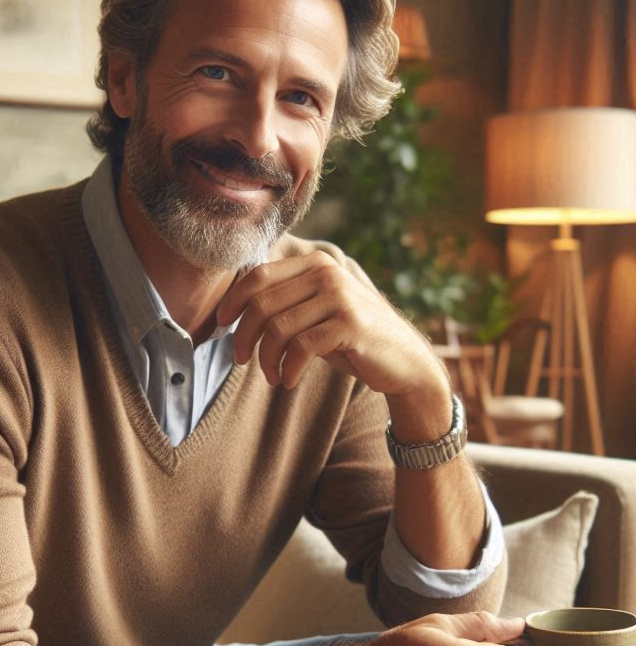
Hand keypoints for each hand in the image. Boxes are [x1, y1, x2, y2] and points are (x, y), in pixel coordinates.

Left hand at [216, 251, 447, 398]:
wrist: (404, 362)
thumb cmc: (352, 340)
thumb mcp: (317, 314)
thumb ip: (286, 303)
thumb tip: (233, 309)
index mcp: (316, 263)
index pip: (258, 275)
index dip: (232, 300)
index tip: (220, 325)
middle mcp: (327, 273)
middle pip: (262, 303)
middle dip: (243, 337)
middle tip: (240, 361)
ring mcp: (340, 297)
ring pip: (277, 328)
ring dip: (266, 359)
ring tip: (270, 376)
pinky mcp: (350, 324)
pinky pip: (301, 348)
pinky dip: (287, 369)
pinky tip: (288, 382)